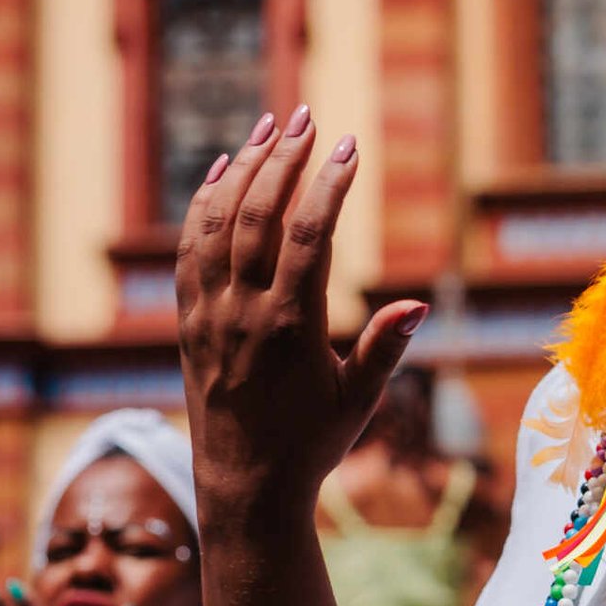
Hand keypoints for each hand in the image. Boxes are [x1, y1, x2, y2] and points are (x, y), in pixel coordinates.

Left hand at [176, 109, 426, 520]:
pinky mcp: (186, 320)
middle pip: (258, 215)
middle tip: (308, 117)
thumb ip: (385, 349)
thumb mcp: (359, 402)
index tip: (350, 145)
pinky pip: (189, 249)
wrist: (244, 488)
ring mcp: (208, 314)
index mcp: (291, 328)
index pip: (308, 236)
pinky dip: (202, 204)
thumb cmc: (311, 445)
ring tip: (269, 127)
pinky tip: (221, 171)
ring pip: (218, 223)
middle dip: (284, 159)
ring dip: (243, 168)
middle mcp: (242, 313)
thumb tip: (418, 304)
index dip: (329, 184)